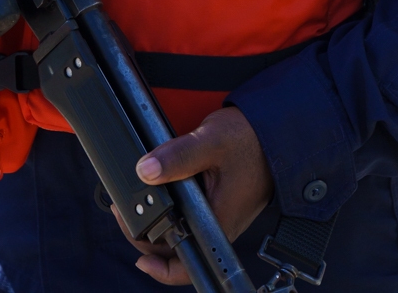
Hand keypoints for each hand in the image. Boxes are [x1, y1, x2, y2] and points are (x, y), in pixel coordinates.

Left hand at [115, 107, 272, 284]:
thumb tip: (145, 171)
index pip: (186, 266)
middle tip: (123, 210)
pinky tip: (157, 186)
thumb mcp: (210, 143)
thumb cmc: (251, 140)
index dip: (158, 267)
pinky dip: (170, 205)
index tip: (138, 255)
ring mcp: (217, 216)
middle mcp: (218, 227)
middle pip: (175, 248)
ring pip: (179, 230)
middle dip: (146, 234)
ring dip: (156, 218)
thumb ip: (177, 157)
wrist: (274, 130)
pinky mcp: (216, 203)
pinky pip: (188, 215)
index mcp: (218, 224)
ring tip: (136, 195)